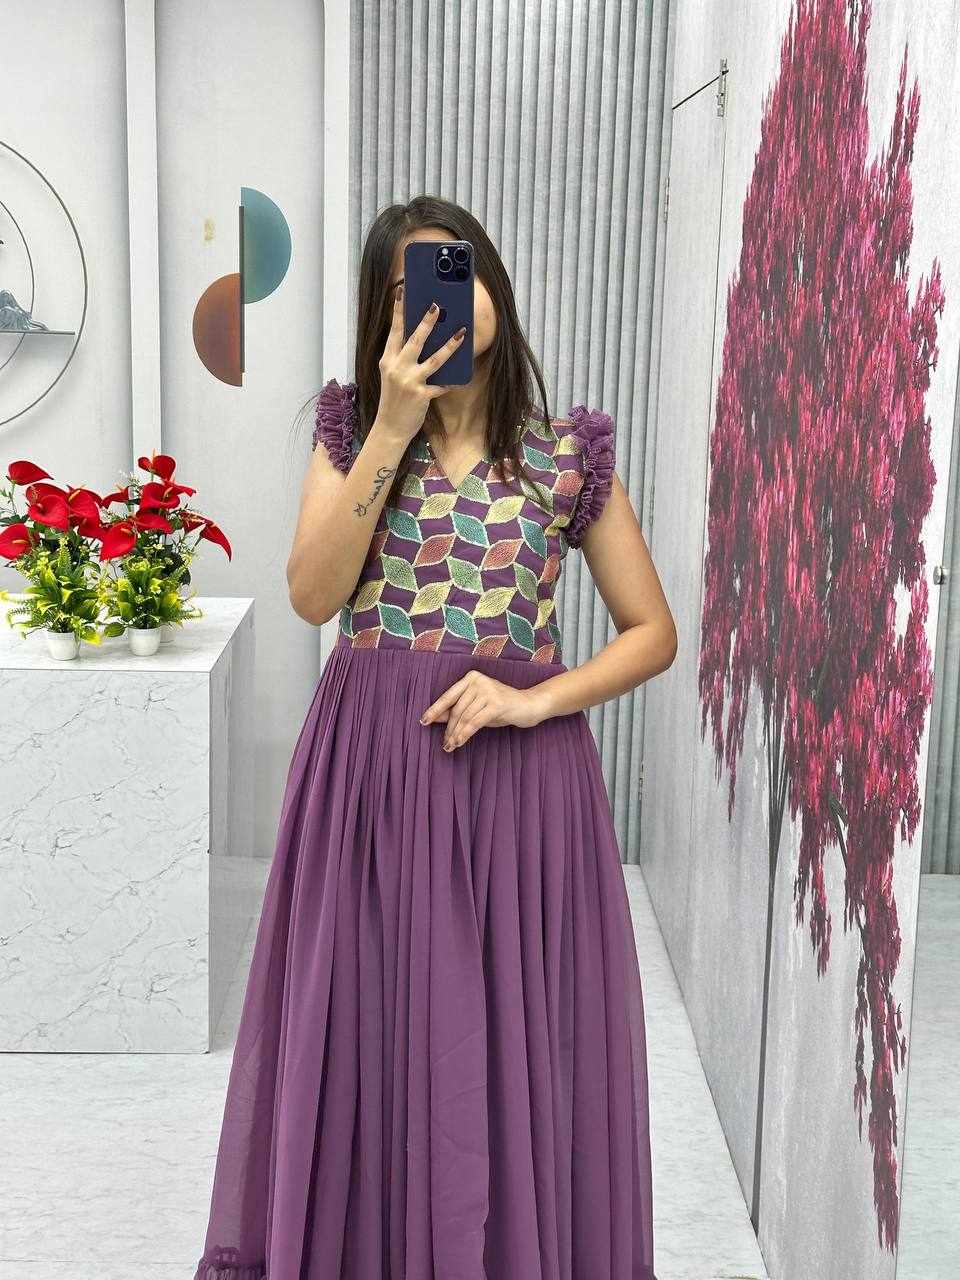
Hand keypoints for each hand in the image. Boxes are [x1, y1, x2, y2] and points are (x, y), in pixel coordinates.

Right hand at [375, 284, 466, 445]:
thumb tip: (421, 340)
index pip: (393, 331)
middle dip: (426, 322)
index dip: (397, 311)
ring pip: (434, 359)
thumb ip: (402, 358)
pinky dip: (451, 381)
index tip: (401, 292)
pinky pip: (441, 385)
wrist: (389, 427)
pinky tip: (461, 377)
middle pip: (414, 340)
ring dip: (449, 345)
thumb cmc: (393, 399)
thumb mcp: (391, 375)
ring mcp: (409, 382)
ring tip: (462, 333)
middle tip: (437, 306)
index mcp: (387, 360)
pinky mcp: (421, 395)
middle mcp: (397, 368)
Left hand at [419, 670, 550, 749]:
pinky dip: (465, 734)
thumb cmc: (500, 707)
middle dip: (448, 729)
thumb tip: (434, 718)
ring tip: (451, 746)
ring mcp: (488, 690)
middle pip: (456, 709)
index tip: (423, 721)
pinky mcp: (497, 703)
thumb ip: (457, 710)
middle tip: (444, 744)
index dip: (435, 710)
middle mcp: (478, 681)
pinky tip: (460, 742)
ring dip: (456, 734)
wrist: (528, 705)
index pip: (448, 696)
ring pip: (465, 717)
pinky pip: (475, 722)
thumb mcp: (476, 708)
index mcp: (471, 678)